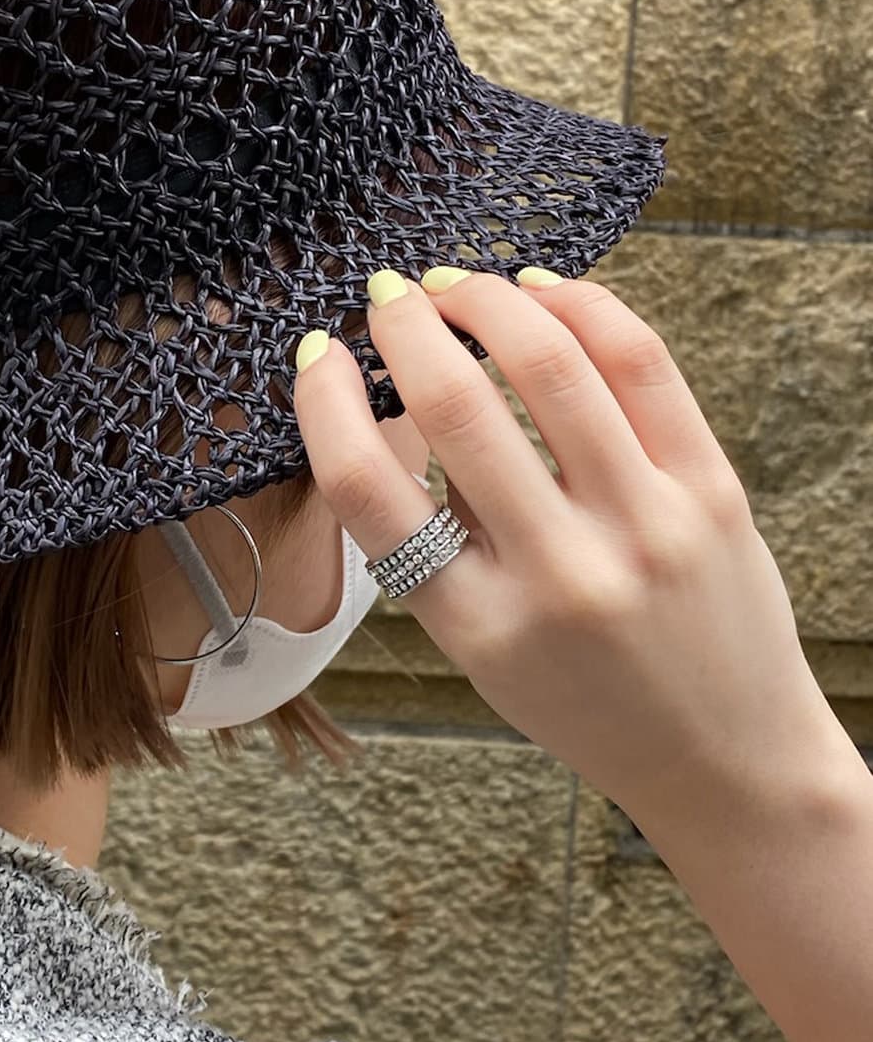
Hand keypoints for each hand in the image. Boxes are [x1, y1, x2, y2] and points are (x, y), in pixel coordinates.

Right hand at [292, 267, 851, 824]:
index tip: (316, 354)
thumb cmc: (583, 699)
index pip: (368, 490)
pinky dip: (580, 306)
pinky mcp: (711, 490)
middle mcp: (559, 574)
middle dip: (403, 325)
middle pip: (453, 407)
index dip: (324, 402)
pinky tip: (541, 290)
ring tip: (455, 284)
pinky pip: (640, 364)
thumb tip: (397, 396)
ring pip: (549, 364)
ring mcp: (644, 527)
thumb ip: (435, 543)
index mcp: (477, 623)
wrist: (725, 757)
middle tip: (385, 296)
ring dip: (485, 300)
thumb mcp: (478, 650)